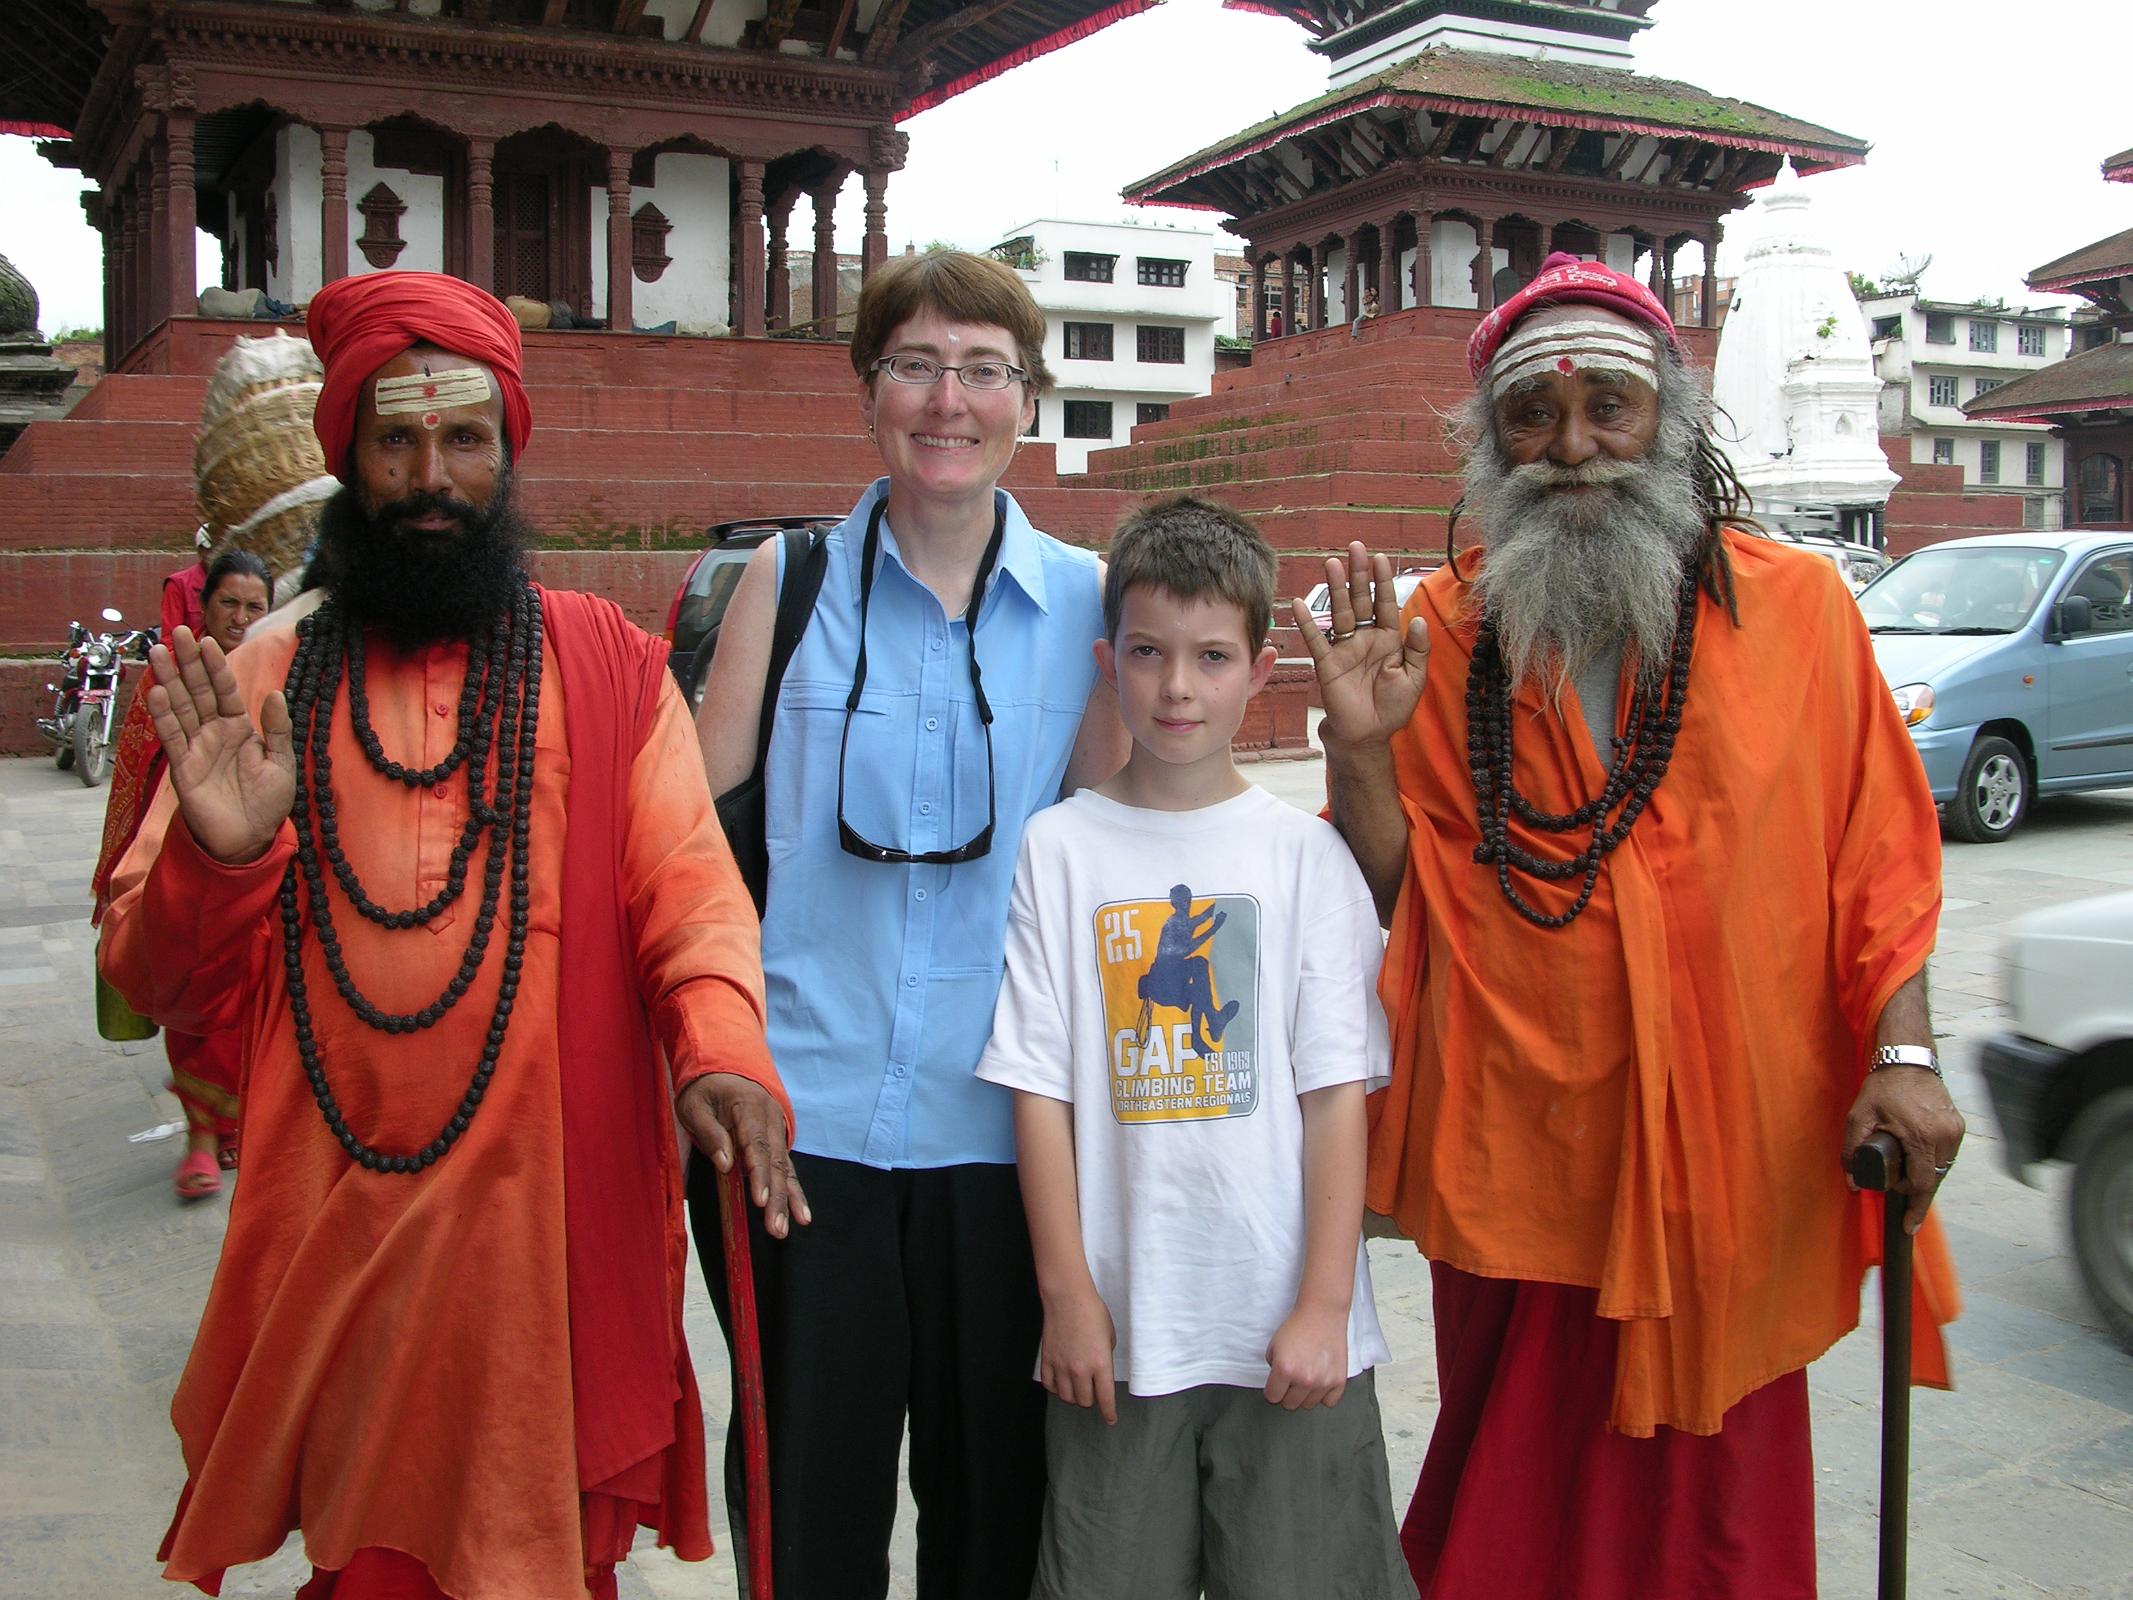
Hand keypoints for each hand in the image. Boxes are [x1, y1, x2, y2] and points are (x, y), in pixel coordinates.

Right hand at [145, 627, 294, 864]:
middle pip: (198, 691)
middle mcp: (214, 733)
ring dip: (169, 680)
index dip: (216, 667)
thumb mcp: (281, 763)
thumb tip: (275, 694)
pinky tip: (156, 692)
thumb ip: (277, 729)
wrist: (249, 839)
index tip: (208, 642)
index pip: (225, 691)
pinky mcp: (182, 766)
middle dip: (188, 663)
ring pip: (180, 707)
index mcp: (239, 729)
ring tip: (158, 652)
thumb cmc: (267, 802)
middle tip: (177, 632)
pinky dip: (163, 715)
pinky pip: (171, 736)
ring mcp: (196, 747)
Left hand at [678, 1073, 810, 1237]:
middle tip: (777, 1228)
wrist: (724, 1066)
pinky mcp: (777, 1142)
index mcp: (748, 1108)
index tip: (759, 1200)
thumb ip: (711, 1134)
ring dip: (788, 1200)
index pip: (756, 1145)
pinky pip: (787, 1168)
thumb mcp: (695, 1106)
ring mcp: (777, 1131)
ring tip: (791, 1227)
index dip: (759, 1174)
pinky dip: (794, 1192)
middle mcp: (770, 1120)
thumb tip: (726, 1165)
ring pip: (785, 1168)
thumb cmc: (704, 1089)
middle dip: (777, 1198)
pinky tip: (801, 1214)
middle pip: (776, 1163)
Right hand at [1039, 1287, 1117, 1423]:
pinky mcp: (1048, 1360)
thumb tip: (1100, 1371)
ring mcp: (1062, 1366)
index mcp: (1100, 1364)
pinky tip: (1061, 1382)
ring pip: (1067, 1397)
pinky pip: (1050, 1386)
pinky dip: (1056, 1388)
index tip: (1110, 1419)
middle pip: (1085, 1401)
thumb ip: (1105, 1358)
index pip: (1105, 1399)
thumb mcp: (1109, 1337)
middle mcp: (1080, 1369)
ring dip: (1074, 1396)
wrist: (1068, 1298)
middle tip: (1093, 1391)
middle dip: (1091, 1400)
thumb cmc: (1092, 1313)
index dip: (1109, 1413)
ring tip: (1077, 1387)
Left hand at [1264, 1302, 1347, 1410]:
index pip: (1273, 1397)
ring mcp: (1323, 1382)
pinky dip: (1324, 1395)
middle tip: (1292, 1378)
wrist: (1321, 1314)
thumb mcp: (1273, 1346)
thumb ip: (1273, 1369)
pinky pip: (1329, 1402)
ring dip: (1305, 1394)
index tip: (1277, 1382)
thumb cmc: (1297, 1327)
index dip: (1272, 1389)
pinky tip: (1320, 1381)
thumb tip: (1279, 1384)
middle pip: (1290, 1404)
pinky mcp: (1339, 1381)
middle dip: (1288, 1392)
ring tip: (1307, 1376)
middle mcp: (1304, 1379)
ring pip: (1308, 1405)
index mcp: (1285, 1370)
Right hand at [1290, 542, 1429, 749]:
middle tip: (1355, 547)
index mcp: (1389, 640)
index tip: (1380, 558)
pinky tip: (1299, 604)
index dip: (1382, 581)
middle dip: (1359, 574)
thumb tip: (1419, 619)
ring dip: (1335, 588)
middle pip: (1361, 599)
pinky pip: (1316, 640)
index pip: (1386, 604)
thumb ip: (1419, 650)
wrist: (1368, 735)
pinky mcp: (1327, 663)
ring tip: (1332, 563)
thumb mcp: (1414, 678)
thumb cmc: (1393, 708)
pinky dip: (1308, 622)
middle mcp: (1366, 638)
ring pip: (1340, 612)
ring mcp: (1345, 648)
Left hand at [1842, 1066, 1964, 1234]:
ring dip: (1925, 1176)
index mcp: (1922, 1137)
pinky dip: (1932, 1162)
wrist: (1907, 1060)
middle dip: (1915, 1191)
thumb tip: (1853, 1183)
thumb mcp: (1859, 1117)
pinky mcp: (1958, 1125)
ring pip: (1942, 1169)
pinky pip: (1947, 1155)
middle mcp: (1945, 1136)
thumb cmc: (1883, 1087)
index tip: (1909, 1225)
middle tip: (1898, 1195)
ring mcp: (1955, 1131)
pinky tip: (1917, 1161)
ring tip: (1905, 1174)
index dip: (1914, 1207)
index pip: (1922, 1184)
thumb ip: (1852, 1150)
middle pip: (1933, 1179)